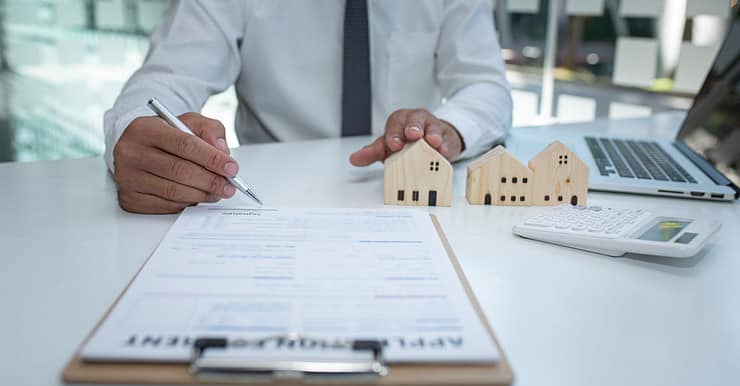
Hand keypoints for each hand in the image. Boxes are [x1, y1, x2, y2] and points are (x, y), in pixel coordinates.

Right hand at [113, 112, 237, 213]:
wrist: (138, 148)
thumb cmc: (166, 135)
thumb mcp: (188, 122)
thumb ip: (209, 130)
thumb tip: (222, 151)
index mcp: (145, 129)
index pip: (185, 144)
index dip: (212, 158)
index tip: (232, 168)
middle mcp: (131, 152)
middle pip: (180, 171)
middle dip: (211, 180)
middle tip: (230, 186)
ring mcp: (127, 177)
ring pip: (174, 191)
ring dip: (202, 194)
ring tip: (218, 192)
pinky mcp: (129, 198)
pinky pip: (166, 205)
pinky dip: (187, 203)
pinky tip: (198, 196)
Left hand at [349, 108, 464, 165]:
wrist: (430, 141)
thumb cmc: (407, 143)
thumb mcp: (388, 147)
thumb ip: (373, 152)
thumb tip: (354, 158)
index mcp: (399, 122)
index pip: (394, 124)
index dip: (393, 134)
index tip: (394, 144)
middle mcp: (415, 121)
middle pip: (414, 119)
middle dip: (413, 127)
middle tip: (412, 135)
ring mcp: (432, 127)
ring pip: (432, 126)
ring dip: (432, 134)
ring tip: (432, 141)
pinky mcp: (446, 138)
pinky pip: (447, 139)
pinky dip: (445, 145)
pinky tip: (443, 151)